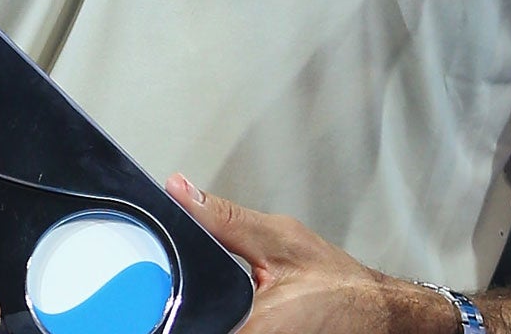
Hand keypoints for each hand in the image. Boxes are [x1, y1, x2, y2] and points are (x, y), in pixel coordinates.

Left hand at [168, 175, 457, 333]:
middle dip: (170, 307)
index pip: (183, 319)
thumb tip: (179, 190)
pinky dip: (210, 318)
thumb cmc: (337, 283)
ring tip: (177, 296)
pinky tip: (211, 308)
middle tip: (155, 290)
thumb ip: (224, 218)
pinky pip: (217, 327)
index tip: (136, 292)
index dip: (156, 305)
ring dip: (191, 313)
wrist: (375, 313)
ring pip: (201, 326)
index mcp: (247, 327)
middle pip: (188, 321)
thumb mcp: (279, 239)